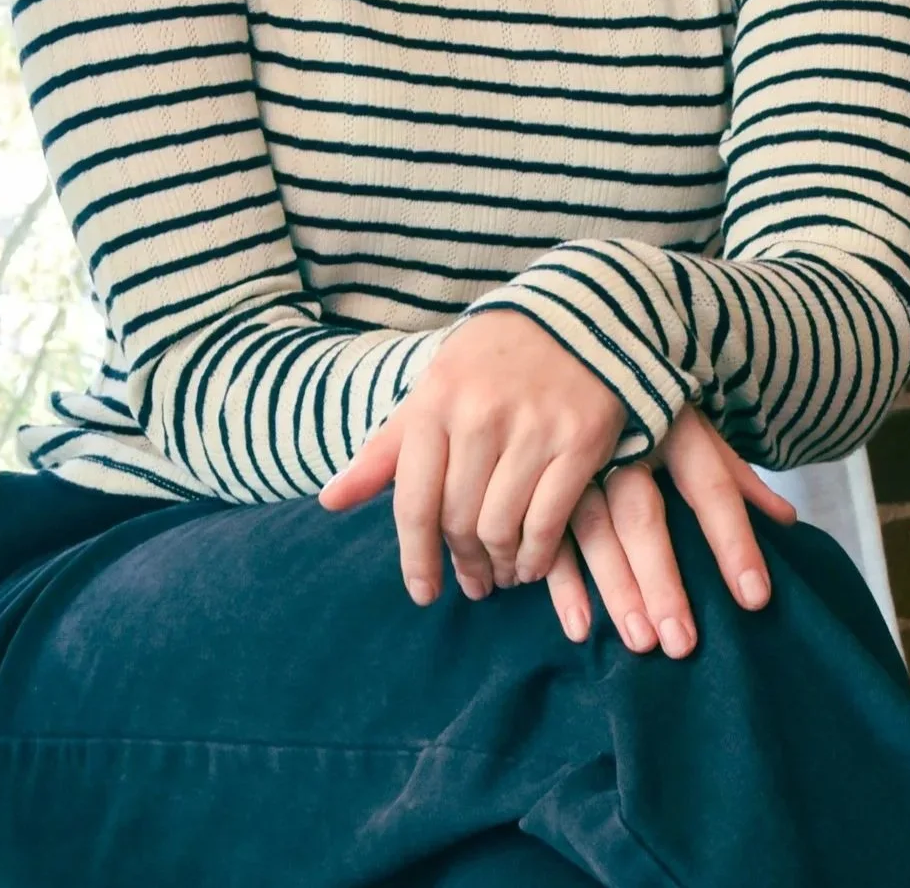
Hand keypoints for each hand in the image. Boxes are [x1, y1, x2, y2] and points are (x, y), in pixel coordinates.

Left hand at [315, 309, 628, 605]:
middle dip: (463, 562)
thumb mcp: (433, 388)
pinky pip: (549, 520)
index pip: (414, 502)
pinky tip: (532, 562)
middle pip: (459, 521)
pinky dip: (537, 555)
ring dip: (499, 564)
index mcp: (434, 401)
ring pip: (501, 527)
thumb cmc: (491, 360)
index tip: (423, 592)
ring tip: (501, 573)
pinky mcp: (579, 440)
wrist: (574, 315)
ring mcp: (532, 427)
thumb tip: (330, 500)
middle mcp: (479, 415)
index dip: (416, 557)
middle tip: (472, 581)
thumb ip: (386, 448)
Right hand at [535, 401, 798, 656]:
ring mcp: (572, 456)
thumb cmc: (645, 398)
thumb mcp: (692, 422)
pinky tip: (579, 624)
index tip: (754, 597)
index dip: (733, 540)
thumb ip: (735, 474)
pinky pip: (545, 530)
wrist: (572, 337)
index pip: (710, 485)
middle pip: (643, 514)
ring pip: (592, 526)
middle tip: (681, 642)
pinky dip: (561, 581)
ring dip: (614, 587)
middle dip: (662, 579)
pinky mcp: (535, 472)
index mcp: (671, 424)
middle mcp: (622, 438)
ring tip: (639, 641)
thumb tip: (788, 520)